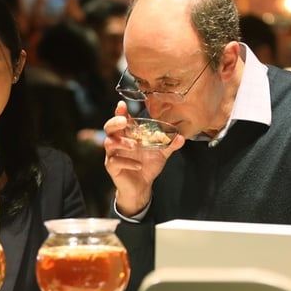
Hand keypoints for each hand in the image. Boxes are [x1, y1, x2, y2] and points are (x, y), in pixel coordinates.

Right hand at [103, 101, 184, 215]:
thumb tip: (181, 137)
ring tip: (134, 146)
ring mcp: (113, 155)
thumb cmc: (147, 165)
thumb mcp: (161, 153)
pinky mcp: (112, 168)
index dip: (120, 112)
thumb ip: (169, 144)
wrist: (142, 186)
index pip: (121, 120)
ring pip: (109, 143)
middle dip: (115, 122)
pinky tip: (138, 165)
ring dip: (121, 142)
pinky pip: (114, 162)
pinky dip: (127, 162)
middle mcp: (118, 142)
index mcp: (128, 135)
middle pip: (109, 128)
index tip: (122, 105)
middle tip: (124, 121)